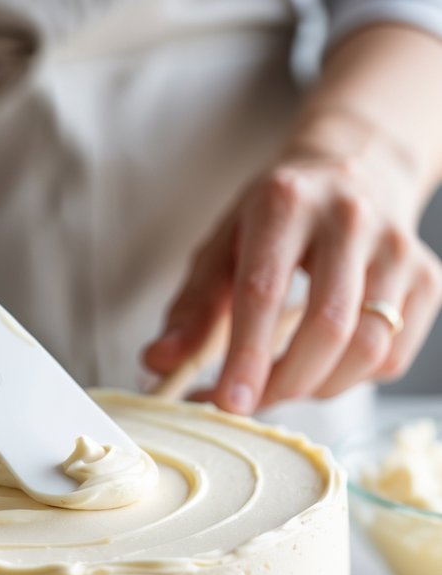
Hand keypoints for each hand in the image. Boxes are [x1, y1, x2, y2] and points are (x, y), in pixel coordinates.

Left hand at [143, 151, 441, 411]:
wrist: (353, 169)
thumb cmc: (275, 219)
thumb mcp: (221, 247)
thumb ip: (191, 308)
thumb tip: (159, 363)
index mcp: (285, 203)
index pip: (265, 292)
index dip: (247, 356)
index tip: (229, 404)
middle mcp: (349, 218)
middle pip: (327, 326)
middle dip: (285, 382)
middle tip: (251, 401)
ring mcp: (397, 248)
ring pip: (368, 348)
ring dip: (319, 387)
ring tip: (284, 382)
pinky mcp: (428, 277)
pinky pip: (393, 356)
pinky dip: (353, 379)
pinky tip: (325, 364)